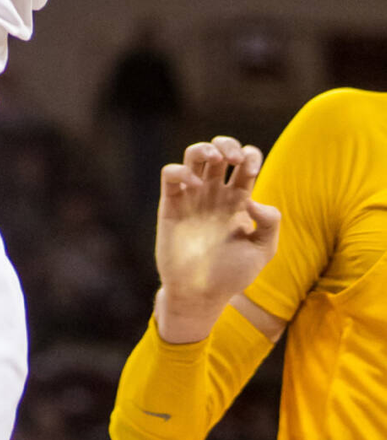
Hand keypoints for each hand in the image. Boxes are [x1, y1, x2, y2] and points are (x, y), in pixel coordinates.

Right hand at [154, 137, 279, 342]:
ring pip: (193, 155)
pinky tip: (195, 185)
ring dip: (204, 148)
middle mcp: (215, 193)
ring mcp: (192, 196)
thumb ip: (270, 224)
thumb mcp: (262, 252)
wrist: (201, 295)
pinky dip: (181, 171)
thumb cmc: (232, 275)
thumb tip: (255, 200)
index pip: (245, 164)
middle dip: (228, 144)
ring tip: (215, 158)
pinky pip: (170, 174)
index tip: (251, 168)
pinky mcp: (171, 204)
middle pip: (220, 152)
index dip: (250, 156)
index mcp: (239, 200)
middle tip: (234, 158)